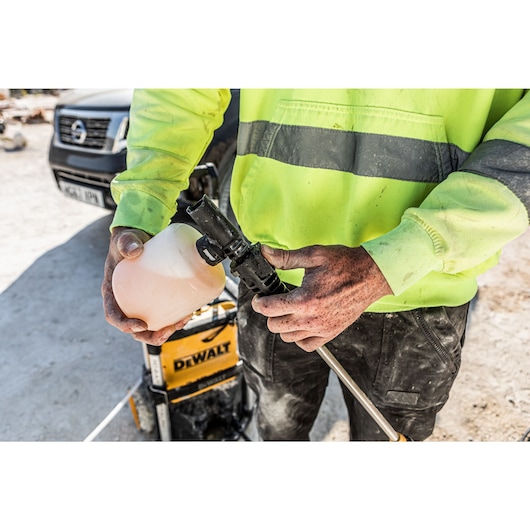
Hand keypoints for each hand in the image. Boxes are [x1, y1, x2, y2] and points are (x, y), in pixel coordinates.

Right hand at [101, 226, 191, 345]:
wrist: (139, 238)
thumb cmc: (128, 241)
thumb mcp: (124, 240)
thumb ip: (126, 243)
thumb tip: (134, 250)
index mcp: (112, 292)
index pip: (113, 314)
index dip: (124, 324)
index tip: (140, 325)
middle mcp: (125, 301)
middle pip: (133, 328)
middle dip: (148, 336)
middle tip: (165, 332)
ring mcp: (140, 302)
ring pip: (149, 326)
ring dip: (163, 332)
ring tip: (179, 324)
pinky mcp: (154, 299)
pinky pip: (162, 314)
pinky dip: (173, 319)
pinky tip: (185, 315)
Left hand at [251, 244, 392, 351]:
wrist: (371, 275)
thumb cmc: (345, 264)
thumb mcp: (313, 255)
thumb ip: (285, 257)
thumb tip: (265, 253)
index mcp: (304, 299)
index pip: (268, 309)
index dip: (259, 302)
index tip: (260, 298)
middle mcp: (311, 318)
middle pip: (274, 326)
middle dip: (270, 312)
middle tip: (276, 301)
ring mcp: (322, 328)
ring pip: (288, 338)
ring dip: (284, 325)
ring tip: (290, 310)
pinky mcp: (330, 333)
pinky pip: (306, 344)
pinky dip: (299, 337)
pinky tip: (301, 322)